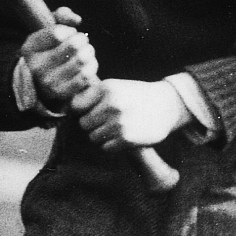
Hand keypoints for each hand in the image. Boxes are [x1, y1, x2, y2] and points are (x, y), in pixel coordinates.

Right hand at [19, 8, 97, 113]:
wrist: (42, 79)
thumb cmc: (50, 48)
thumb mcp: (48, 28)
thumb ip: (61, 15)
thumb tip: (77, 20)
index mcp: (29, 48)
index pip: (58, 33)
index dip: (69, 30)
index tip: (69, 33)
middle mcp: (35, 67)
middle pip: (73, 46)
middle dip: (82, 40)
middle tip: (82, 41)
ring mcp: (48, 82)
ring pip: (82, 60)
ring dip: (89, 52)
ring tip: (86, 51)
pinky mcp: (62, 93)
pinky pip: (86, 75)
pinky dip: (92, 66)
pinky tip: (88, 63)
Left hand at [75, 76, 192, 150]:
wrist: (167, 105)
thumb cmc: (137, 96)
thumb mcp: (116, 87)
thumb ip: (94, 95)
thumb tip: (67, 107)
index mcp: (106, 88)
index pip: (76, 106)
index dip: (82, 111)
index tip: (91, 111)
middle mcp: (111, 104)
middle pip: (84, 124)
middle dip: (93, 125)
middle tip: (108, 121)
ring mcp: (119, 122)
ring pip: (94, 137)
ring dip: (103, 136)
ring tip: (118, 128)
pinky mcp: (127, 138)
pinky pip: (106, 148)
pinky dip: (113, 145)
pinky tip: (124, 136)